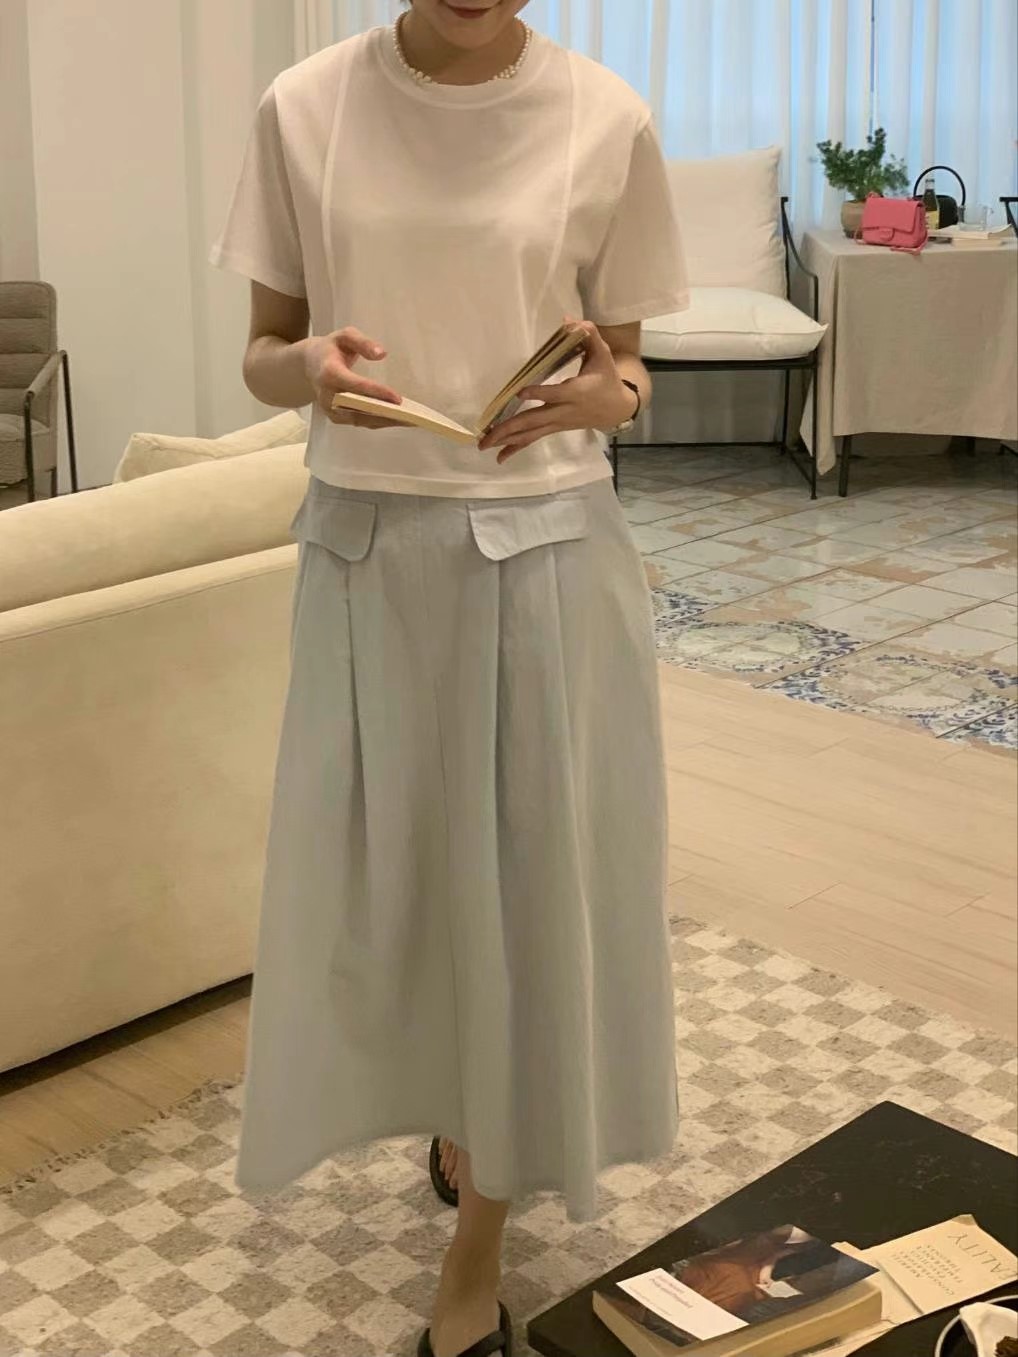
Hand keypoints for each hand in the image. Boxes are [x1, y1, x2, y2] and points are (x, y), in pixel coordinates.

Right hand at [304, 327, 404, 428]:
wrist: (309, 364)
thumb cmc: (331, 348)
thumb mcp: (345, 336)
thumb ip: (363, 342)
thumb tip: (382, 354)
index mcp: (329, 373)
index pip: (357, 386)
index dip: (377, 393)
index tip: (398, 399)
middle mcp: (328, 396)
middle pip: (360, 408)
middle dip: (386, 412)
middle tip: (412, 415)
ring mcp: (331, 410)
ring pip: (362, 419)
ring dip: (386, 421)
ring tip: (410, 420)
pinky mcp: (336, 418)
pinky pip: (360, 422)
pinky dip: (379, 422)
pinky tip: (397, 420)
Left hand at [477, 316, 637, 462]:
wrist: (617, 409)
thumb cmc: (607, 379)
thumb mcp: (603, 354)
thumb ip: (589, 336)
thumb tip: (570, 320)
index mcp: (576, 392)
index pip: (555, 394)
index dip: (539, 394)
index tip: (520, 393)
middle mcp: (563, 411)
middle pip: (534, 421)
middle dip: (509, 428)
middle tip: (486, 435)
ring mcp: (557, 423)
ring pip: (530, 433)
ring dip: (506, 440)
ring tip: (484, 445)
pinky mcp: (554, 428)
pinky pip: (533, 438)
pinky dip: (515, 447)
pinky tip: (500, 456)